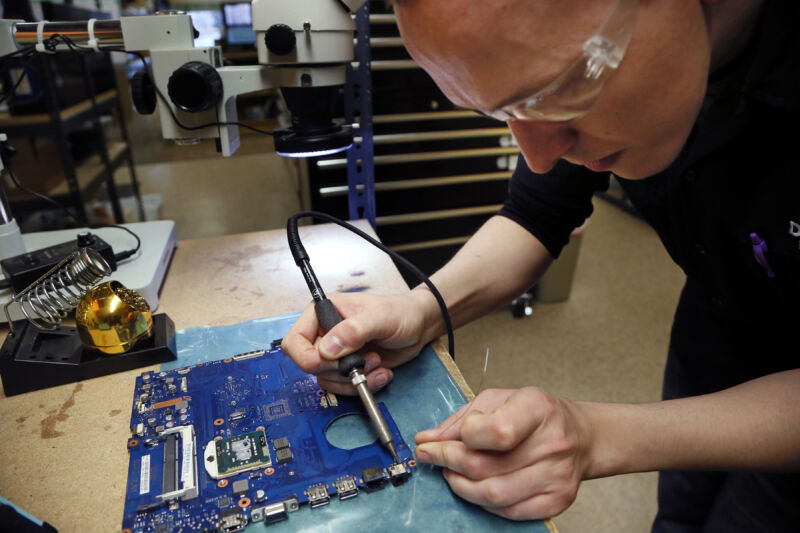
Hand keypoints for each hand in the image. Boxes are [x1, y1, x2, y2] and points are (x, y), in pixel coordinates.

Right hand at [281, 291, 432, 394]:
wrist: (420, 326)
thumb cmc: (401, 312)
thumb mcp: (380, 317)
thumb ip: (353, 331)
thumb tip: (327, 349)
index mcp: (323, 313)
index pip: (294, 341)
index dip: (308, 357)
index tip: (332, 361)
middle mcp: (325, 334)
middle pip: (310, 366)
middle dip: (339, 370)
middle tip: (364, 360)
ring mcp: (337, 354)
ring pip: (327, 380)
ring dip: (354, 379)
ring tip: (377, 363)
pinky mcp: (349, 369)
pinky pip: (344, 387)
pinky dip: (364, 385)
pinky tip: (381, 372)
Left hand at [414, 387, 591, 520]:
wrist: (580, 436)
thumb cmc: (534, 414)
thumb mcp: (498, 399)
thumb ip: (462, 419)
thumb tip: (428, 439)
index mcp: (537, 408)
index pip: (497, 431)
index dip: (462, 437)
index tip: (441, 437)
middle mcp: (552, 443)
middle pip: (487, 466)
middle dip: (448, 462)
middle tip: (432, 456)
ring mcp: (557, 475)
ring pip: (495, 494)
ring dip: (462, 486)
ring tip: (451, 473)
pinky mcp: (558, 499)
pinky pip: (510, 511)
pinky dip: (484, 502)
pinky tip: (475, 488)